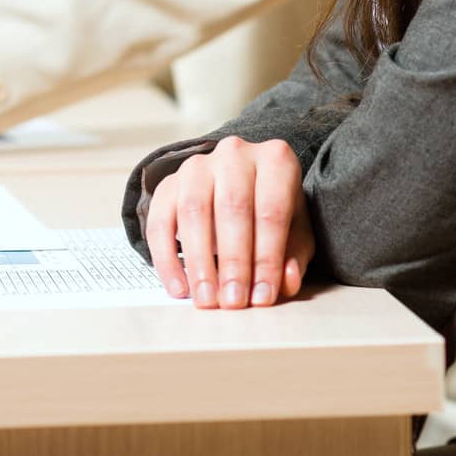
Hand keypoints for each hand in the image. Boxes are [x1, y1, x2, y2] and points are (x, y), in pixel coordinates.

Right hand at [145, 136, 313, 309]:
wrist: (239, 184)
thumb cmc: (271, 209)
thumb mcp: (295, 230)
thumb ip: (294, 255)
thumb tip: (287, 281)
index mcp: (274, 159)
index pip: (272, 211)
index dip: (267, 258)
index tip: (263, 296)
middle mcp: (235, 154)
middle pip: (233, 207)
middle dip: (233, 261)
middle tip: (234, 301)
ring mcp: (198, 165)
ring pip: (194, 211)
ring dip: (199, 261)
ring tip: (207, 299)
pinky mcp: (168, 183)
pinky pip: (160, 220)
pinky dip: (166, 258)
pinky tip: (179, 287)